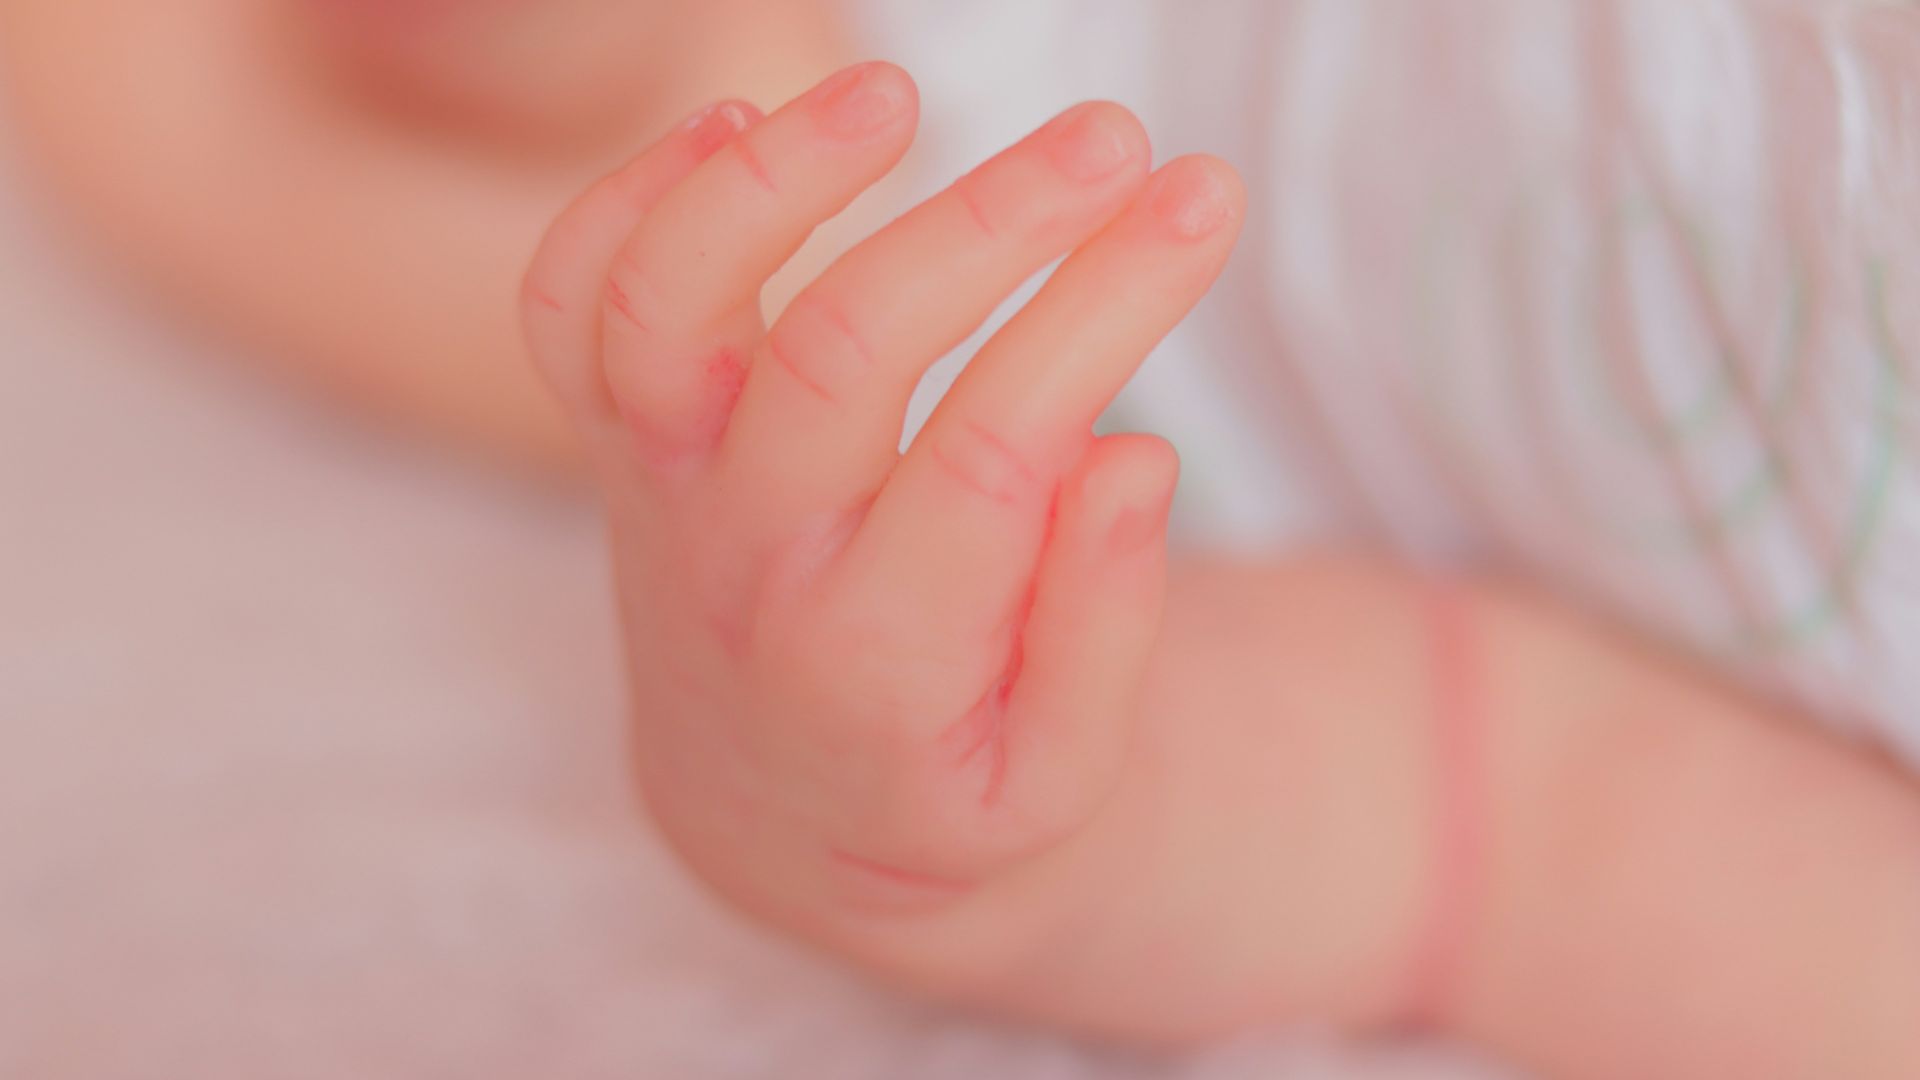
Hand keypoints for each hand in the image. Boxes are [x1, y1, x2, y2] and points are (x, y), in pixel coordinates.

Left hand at [521, 61, 1240, 945]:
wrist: (775, 806)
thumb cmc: (944, 778)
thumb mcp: (1058, 775)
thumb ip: (1102, 632)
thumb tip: (1127, 454)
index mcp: (873, 664)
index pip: (996, 451)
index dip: (1104, 312)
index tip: (1202, 205)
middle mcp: (745, 564)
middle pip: (843, 353)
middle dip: (991, 224)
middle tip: (1118, 139)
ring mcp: (663, 492)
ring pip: (662, 306)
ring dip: (771, 178)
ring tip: (897, 90)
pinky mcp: (617, 441)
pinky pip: (568, 302)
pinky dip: (626, 196)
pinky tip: (739, 122)